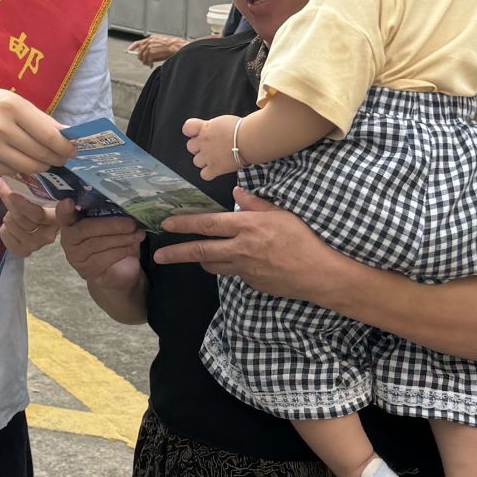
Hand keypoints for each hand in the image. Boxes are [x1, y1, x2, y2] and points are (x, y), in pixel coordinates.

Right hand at [0, 82, 73, 179]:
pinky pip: (12, 172)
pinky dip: (23, 170)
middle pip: (40, 154)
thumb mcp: (14, 101)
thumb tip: (67, 136)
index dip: (64, 147)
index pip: (47, 134)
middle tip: (62, 159)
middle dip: (56, 159)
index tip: (72, 151)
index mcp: (12, 108)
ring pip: (28, 168)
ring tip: (46, 162)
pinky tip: (24, 162)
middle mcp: (0, 129)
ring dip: (42, 167)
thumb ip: (40, 119)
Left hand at [0, 190, 59, 257]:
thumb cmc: (44, 206)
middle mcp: (48, 235)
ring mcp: (35, 245)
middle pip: (19, 217)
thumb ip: (34, 189)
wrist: (44, 228)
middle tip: (10, 193)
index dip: (23, 205)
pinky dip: (5, 228)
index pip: (38, 215)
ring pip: (10, 223)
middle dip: (11, 202)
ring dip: (9, 215)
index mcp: (57, 219)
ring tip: (16, 213)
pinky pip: (4, 234)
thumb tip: (4, 178)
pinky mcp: (23, 251)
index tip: (11, 194)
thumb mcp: (44, 196)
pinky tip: (13, 227)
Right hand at [58, 200, 142, 299]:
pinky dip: (120, 251)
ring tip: (138, 234)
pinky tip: (131, 247)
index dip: (65, 209)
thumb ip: (109, 212)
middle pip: (85, 229)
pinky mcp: (85, 269)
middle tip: (131, 223)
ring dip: (121, 239)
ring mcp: (75, 255)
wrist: (117, 269)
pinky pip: (103, 259)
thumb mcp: (112, 223)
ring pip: (96, 244)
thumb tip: (124, 202)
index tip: (69, 202)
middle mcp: (68, 238)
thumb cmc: (112, 239)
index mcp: (71, 221)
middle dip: (110, 225)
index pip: (64, 214)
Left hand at [133, 34, 187, 66]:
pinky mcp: (152, 54)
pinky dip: (149, 64)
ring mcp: (149, 48)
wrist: (175, 47)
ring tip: (149, 64)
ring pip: (143, 57)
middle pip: (140, 52)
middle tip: (145, 62)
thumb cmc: (170, 45)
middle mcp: (149, 42)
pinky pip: (148, 61)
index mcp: (150, 39)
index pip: (138, 43)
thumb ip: (151, 45)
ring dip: (146, 62)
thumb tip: (146, 52)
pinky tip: (152, 65)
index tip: (129, 50)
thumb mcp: (159, 42)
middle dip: (141, 58)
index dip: (132, 47)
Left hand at [151, 188, 334, 298]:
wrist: (318, 273)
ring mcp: (245, 270)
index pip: (209, 224)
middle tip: (158, 256)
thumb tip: (236, 193)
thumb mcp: (281, 214)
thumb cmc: (303, 239)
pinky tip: (243, 262)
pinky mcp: (252, 284)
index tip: (167, 225)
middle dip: (176, 253)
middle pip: (201, 251)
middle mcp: (241, 249)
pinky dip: (231, 267)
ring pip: (213, 266)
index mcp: (247, 227)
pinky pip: (234, 274)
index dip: (185, 224)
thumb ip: (255, 204)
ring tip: (197, 255)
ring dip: (202, 260)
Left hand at [182, 114, 241, 179]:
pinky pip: (204, 175)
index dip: (191, 131)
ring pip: (196, 162)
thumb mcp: (222, 121)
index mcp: (205, 128)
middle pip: (190, 147)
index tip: (198, 133)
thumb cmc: (241, 128)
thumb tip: (212, 130)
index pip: (187, 128)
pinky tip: (217, 168)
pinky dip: (209, 173)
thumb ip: (212, 127)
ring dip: (204, 161)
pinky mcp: (215, 168)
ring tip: (216, 158)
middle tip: (211, 147)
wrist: (249, 140)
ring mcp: (208, 156)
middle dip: (199, 147)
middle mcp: (203, 142)